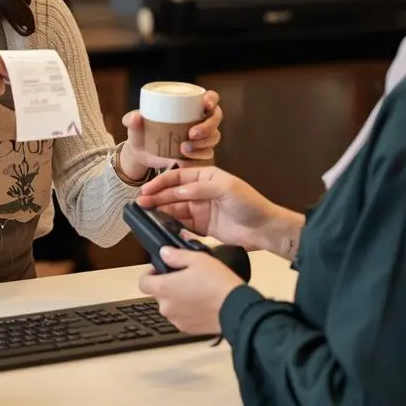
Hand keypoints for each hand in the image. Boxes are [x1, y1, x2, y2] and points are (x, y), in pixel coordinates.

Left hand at [116, 90, 221, 178]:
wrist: (140, 153)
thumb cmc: (141, 131)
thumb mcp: (134, 125)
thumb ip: (132, 120)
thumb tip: (135, 118)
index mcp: (189, 106)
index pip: (210, 98)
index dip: (212, 99)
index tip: (205, 104)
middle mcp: (200, 120)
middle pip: (216, 118)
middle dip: (208, 126)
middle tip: (192, 133)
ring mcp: (202, 137)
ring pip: (214, 137)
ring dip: (204, 142)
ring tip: (184, 148)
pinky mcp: (199, 153)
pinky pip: (207, 154)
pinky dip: (199, 156)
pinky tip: (186, 158)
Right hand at [134, 165, 301, 254]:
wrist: (264, 229)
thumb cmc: (249, 203)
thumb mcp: (226, 188)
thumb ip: (200, 188)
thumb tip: (177, 192)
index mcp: (206, 176)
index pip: (178, 176)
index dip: (161, 182)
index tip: (147, 189)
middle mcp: (200, 191)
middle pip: (173, 193)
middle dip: (156, 197)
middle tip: (141, 203)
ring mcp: (200, 209)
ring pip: (174, 208)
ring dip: (160, 210)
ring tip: (145, 214)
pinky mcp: (202, 227)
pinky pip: (182, 224)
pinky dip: (170, 224)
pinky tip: (160, 225)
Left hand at [138, 247, 243, 334]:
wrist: (236, 309)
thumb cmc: (217, 282)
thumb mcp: (197, 259)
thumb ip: (175, 255)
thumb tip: (163, 253)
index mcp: (163, 288)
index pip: (143, 282)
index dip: (150, 274)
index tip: (162, 270)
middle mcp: (165, 307)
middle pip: (159, 294)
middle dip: (169, 286)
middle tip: (187, 278)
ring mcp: (176, 320)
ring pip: (171, 306)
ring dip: (178, 299)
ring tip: (197, 291)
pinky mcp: (188, 330)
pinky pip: (182, 318)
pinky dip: (188, 311)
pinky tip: (203, 304)